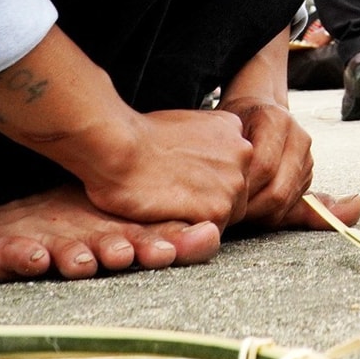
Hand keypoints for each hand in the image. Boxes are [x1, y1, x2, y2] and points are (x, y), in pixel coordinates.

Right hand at [81, 107, 252, 230]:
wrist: (117, 146)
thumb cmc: (137, 137)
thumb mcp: (183, 124)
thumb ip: (204, 141)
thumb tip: (203, 159)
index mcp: (232, 127)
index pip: (231, 166)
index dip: (205, 179)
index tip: (181, 177)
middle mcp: (242, 152)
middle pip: (234, 191)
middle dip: (208, 198)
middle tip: (172, 194)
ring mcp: (233, 182)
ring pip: (226, 215)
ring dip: (199, 217)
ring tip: (167, 204)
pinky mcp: (217, 209)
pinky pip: (210, 233)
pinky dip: (189, 231)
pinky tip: (166, 214)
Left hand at [219, 97, 327, 230]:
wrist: (256, 109)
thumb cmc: (235, 122)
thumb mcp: (226, 130)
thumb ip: (229, 153)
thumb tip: (245, 177)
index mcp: (277, 121)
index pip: (263, 167)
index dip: (241, 189)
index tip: (219, 199)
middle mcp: (299, 138)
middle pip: (278, 191)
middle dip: (249, 208)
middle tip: (226, 211)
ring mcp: (307, 158)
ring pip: (285, 202)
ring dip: (259, 214)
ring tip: (236, 210)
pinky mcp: (308, 174)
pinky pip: (291, 206)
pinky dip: (269, 213)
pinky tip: (251, 208)